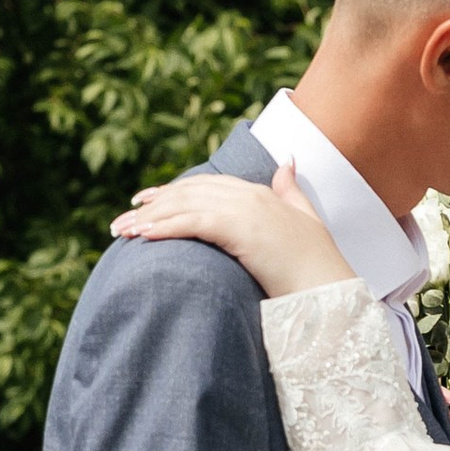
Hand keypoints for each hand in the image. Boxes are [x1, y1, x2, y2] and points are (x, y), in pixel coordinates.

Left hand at [110, 159, 353, 298]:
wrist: (328, 289)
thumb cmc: (317, 264)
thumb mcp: (305, 218)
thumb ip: (291, 189)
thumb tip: (287, 161)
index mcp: (261, 194)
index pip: (206, 185)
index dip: (173, 191)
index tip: (145, 201)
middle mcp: (250, 196)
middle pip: (189, 193)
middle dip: (152, 205)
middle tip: (121, 221)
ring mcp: (246, 210)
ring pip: (186, 206)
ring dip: (150, 218)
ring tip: (122, 232)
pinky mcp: (241, 229)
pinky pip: (194, 223)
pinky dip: (165, 227)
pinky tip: (143, 236)